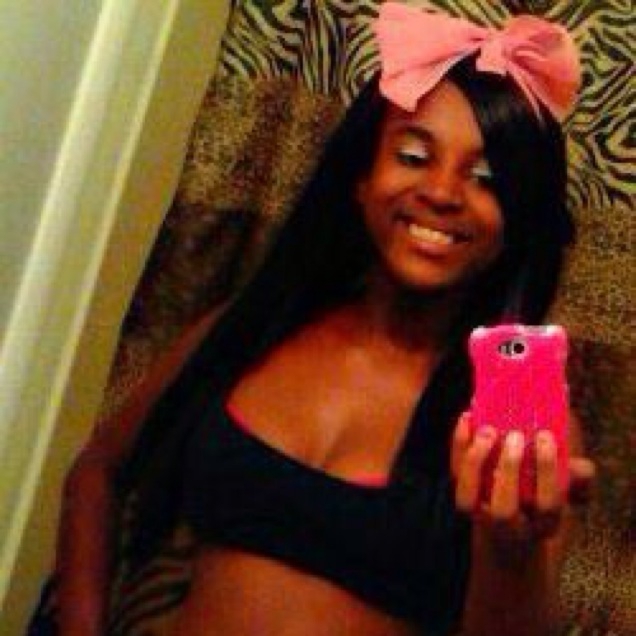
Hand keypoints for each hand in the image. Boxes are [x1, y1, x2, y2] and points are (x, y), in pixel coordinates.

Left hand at [451, 412, 594, 549]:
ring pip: (468, 499)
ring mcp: (480, 515)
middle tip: (515, 434)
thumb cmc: (543, 498)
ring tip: (488, 430)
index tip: (546, 437)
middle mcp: (509, 527)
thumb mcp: (567, 491)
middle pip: (505, 508)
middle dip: (508, 469)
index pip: (548, 505)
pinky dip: (458, 446)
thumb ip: (578, 479)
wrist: (510, 530)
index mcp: (543, 525)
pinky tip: (467, 419)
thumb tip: (581, 467)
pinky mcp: (462, 498)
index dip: (547, 471)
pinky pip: (454, 476)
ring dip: (476, 461)